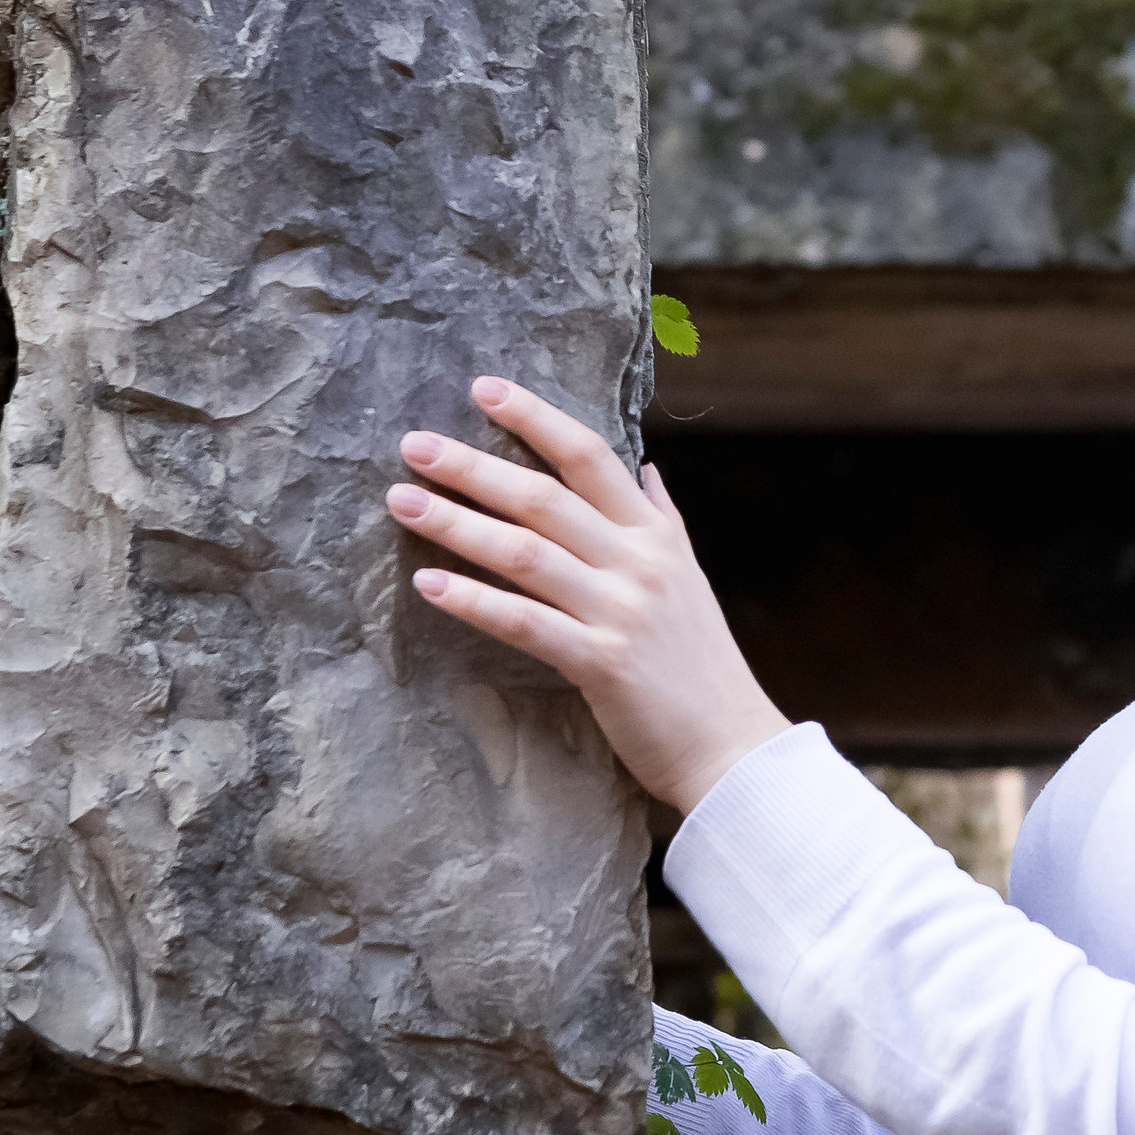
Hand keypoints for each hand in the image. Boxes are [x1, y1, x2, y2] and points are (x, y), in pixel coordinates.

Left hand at [388, 378, 787, 817]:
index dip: (535, 418)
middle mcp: (638, 561)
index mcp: (655, 534)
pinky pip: (525, 623)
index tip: (483, 390)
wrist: (732, 744)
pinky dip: (474, 601)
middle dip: (474, 466)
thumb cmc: (701, 662)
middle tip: (413, 445)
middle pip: (544, 497)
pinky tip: (429, 584)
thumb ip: (662, 517)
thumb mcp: (688, 575)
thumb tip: (646, 468)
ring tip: (403, 501)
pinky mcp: (601, 663)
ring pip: (526, 553)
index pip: (589, 456)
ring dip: (459, 524)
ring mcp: (620, 610)